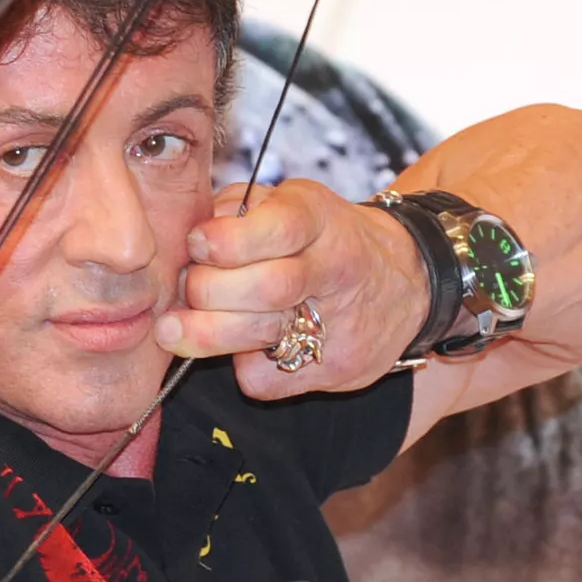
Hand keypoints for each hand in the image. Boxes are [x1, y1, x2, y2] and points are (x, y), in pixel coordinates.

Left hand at [154, 180, 429, 399]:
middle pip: (265, 286)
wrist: (403, 280)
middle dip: (206, 291)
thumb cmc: (320, 237)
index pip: (278, 228)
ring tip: (178, 328)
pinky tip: (242, 347)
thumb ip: (236, 209)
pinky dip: (239, 366)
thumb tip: (187, 239)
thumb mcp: (287, 202)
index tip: (196, 244)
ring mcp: (341, 323)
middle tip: (187, 289)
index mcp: (321, 218)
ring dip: (206, 334)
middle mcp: (337, 268)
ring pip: (261, 335)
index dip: (226, 241)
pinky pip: (264, 379)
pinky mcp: (335, 369)